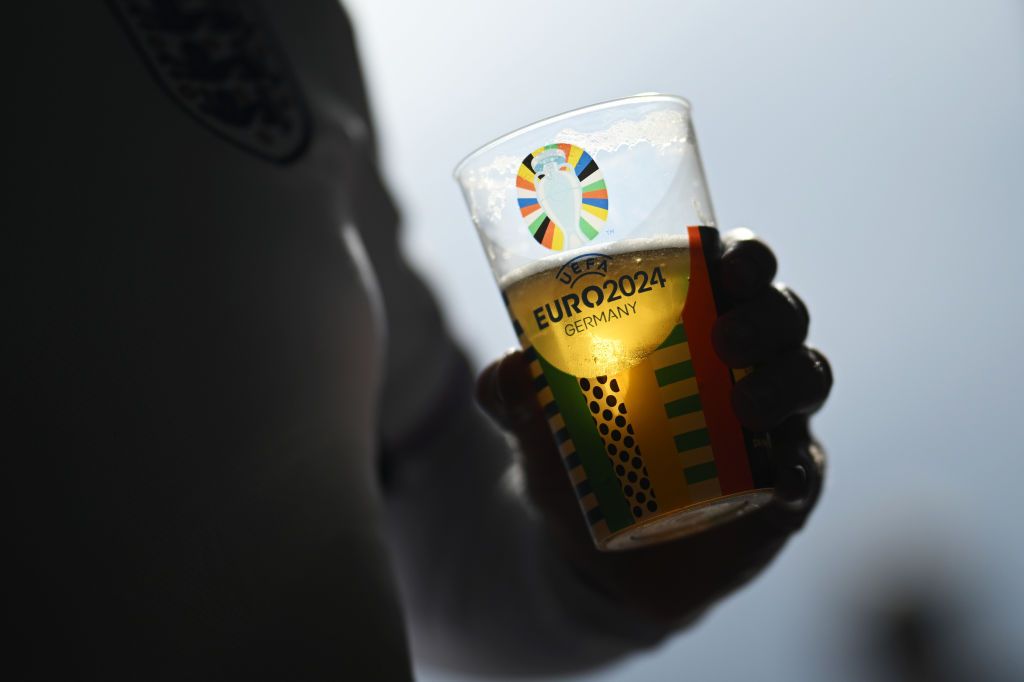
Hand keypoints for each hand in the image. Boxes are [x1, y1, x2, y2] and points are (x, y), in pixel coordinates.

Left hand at [476, 228, 831, 626]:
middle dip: (766, 314)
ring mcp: (771, 422)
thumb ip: (514, 397)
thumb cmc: (580, 464)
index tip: (728, 259)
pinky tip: (785, 481)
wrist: (603, 557)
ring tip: (744, 407)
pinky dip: (801, 471)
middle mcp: (742, 364)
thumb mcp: (539, 430)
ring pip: (806, 377)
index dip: (745, 257)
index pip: (733, 272)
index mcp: (692, 327)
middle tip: (726, 339)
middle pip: (781, 314)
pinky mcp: (783, 484)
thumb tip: (508, 372)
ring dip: (785, 383)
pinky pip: (808, 470)